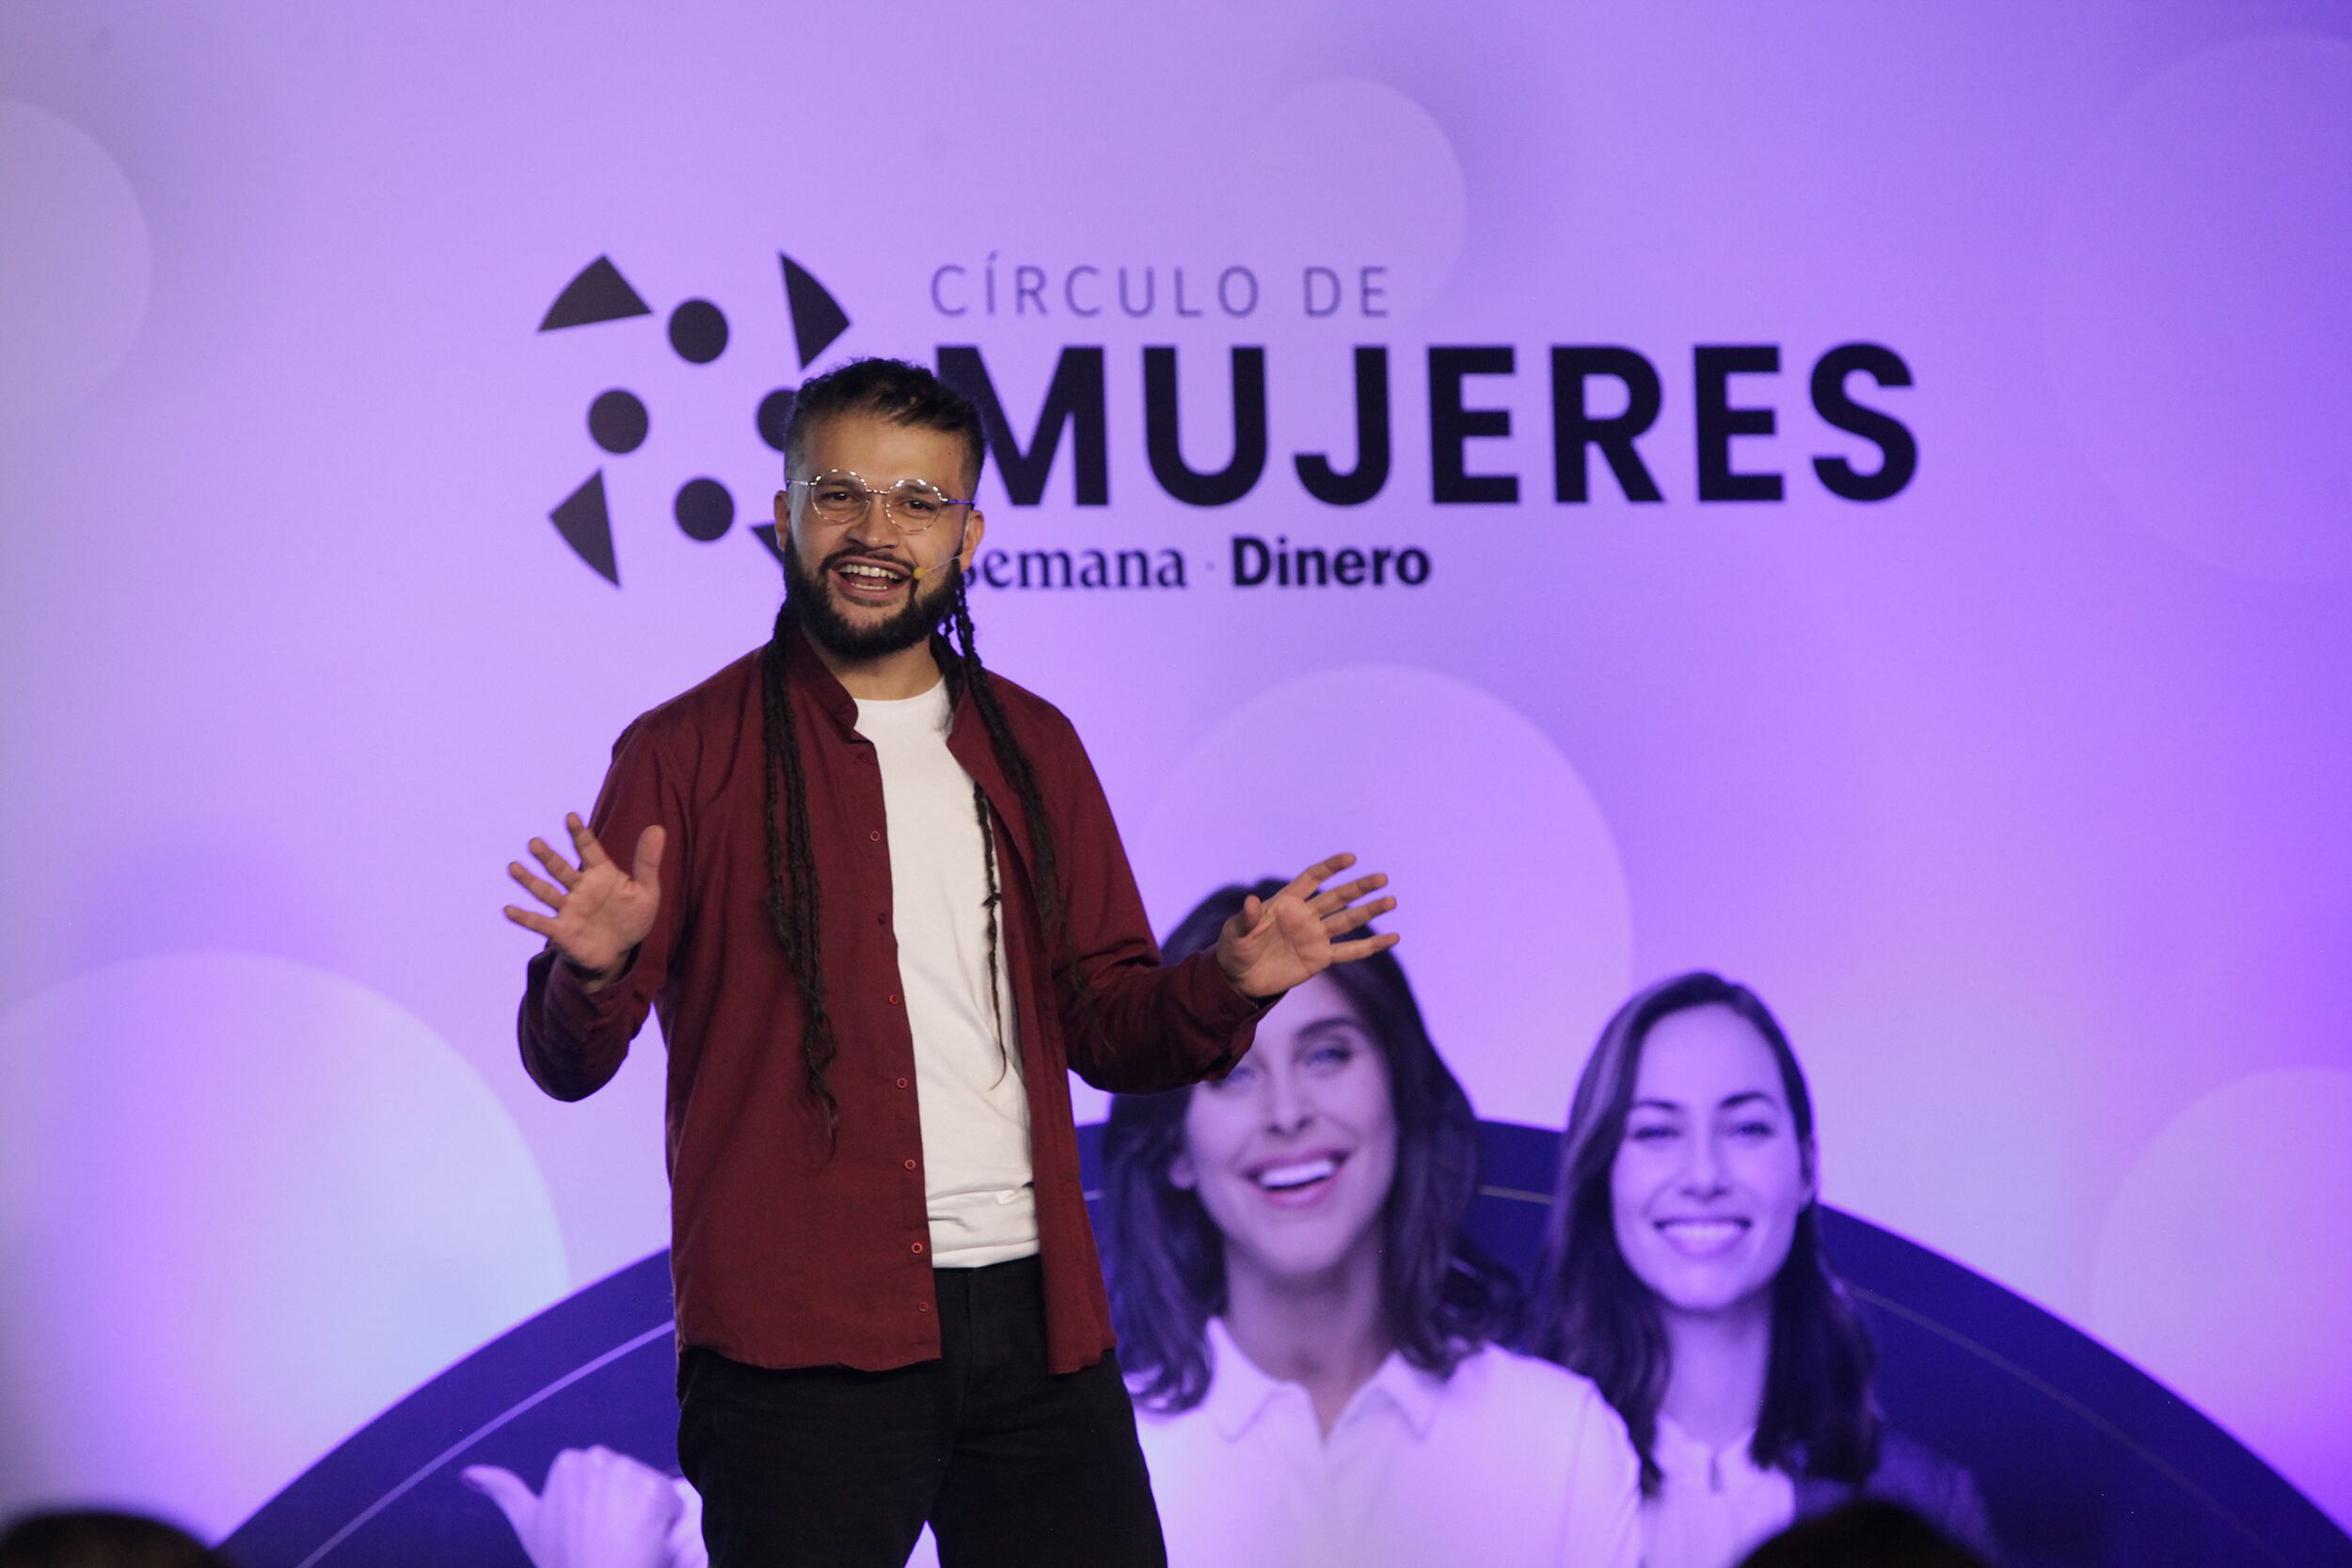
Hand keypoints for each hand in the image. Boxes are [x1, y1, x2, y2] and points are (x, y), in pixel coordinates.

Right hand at [463, 1446, 684, 1567]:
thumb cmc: (562, 1562)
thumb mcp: (530, 1525)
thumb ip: (504, 1491)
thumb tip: (468, 1472)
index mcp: (567, 1462)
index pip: (599, 1473)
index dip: (597, 1503)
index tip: (587, 1529)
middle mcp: (597, 1458)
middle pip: (623, 1475)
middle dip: (621, 1502)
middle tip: (607, 1538)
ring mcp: (627, 1472)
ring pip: (646, 1485)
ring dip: (643, 1511)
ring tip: (625, 1541)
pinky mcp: (654, 1488)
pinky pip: (669, 1499)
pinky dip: (664, 1521)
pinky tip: (646, 1541)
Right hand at [502, 814, 665, 982]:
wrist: (621, 953)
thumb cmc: (631, 918)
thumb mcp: (647, 892)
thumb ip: (648, 862)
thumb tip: (657, 828)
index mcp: (601, 875)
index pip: (589, 849)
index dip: (580, 834)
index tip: (570, 817)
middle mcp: (580, 889)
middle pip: (561, 869)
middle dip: (548, 857)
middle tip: (534, 842)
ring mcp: (569, 909)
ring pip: (546, 892)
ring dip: (529, 880)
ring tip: (513, 867)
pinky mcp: (562, 932)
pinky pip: (540, 923)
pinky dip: (524, 917)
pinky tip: (508, 910)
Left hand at [1214, 853, 1398, 999]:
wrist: (1238, 979)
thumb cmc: (1233, 950)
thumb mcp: (1234, 933)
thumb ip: (1245, 918)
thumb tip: (1250, 900)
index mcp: (1285, 903)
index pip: (1312, 879)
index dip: (1330, 868)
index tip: (1351, 858)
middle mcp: (1305, 916)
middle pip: (1337, 898)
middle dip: (1359, 888)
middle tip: (1382, 878)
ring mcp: (1315, 937)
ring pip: (1348, 921)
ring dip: (1370, 911)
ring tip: (1391, 900)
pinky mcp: (1320, 958)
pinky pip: (1350, 952)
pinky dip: (1371, 946)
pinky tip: (1393, 938)